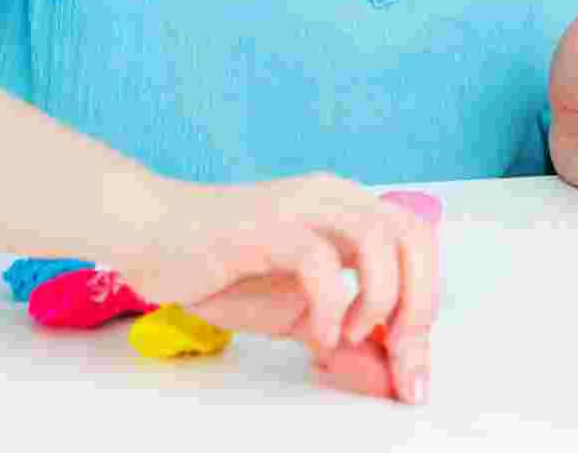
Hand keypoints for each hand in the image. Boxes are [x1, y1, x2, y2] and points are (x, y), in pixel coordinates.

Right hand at [114, 172, 437, 404]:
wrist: (150, 237)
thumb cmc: (223, 270)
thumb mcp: (296, 315)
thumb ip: (344, 339)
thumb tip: (389, 378)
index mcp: (352, 211)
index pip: (418, 248)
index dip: (426, 308)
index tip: (414, 372)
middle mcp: (338, 199)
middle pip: (416, 236)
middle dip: (420, 304)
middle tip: (399, 357)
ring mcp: (305, 208)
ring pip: (381, 236)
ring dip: (382, 298)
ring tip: (351, 337)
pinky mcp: (268, 226)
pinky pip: (320, 258)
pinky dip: (332, 302)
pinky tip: (318, 334)